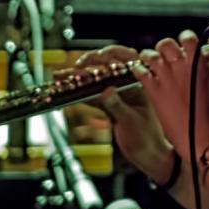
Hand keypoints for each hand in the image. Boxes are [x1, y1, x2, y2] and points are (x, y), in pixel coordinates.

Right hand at [67, 45, 174, 183]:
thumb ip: (118, 106)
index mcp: (141, 84)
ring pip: (96, 80)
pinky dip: (78, 91)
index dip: (112, 53)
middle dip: (90, 63)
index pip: (129, 59)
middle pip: (108, 66)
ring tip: (60, 75)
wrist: (147, 155)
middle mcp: (129, 86)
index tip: (98, 56)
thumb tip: (106, 91)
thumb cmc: (148, 139)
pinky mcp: (109, 105)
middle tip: (76, 68)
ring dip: (78, 77)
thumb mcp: (132, 121)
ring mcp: (118, 94)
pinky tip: (65, 88)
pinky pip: (92, 94)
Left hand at [131, 31, 208, 161]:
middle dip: (166, 47)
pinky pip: (139, 71)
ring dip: (151, 57)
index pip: (189, 39)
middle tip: (167, 55)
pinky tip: (143, 73)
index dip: (185, 38)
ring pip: (150, 54)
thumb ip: (205, 73)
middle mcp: (181, 69)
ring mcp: (165, 80)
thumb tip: (200, 64)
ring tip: (153, 64)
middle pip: (166, 44)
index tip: (185, 43)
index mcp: (199, 67)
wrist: (198, 139)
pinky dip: (139, 69)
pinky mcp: (153, 92)